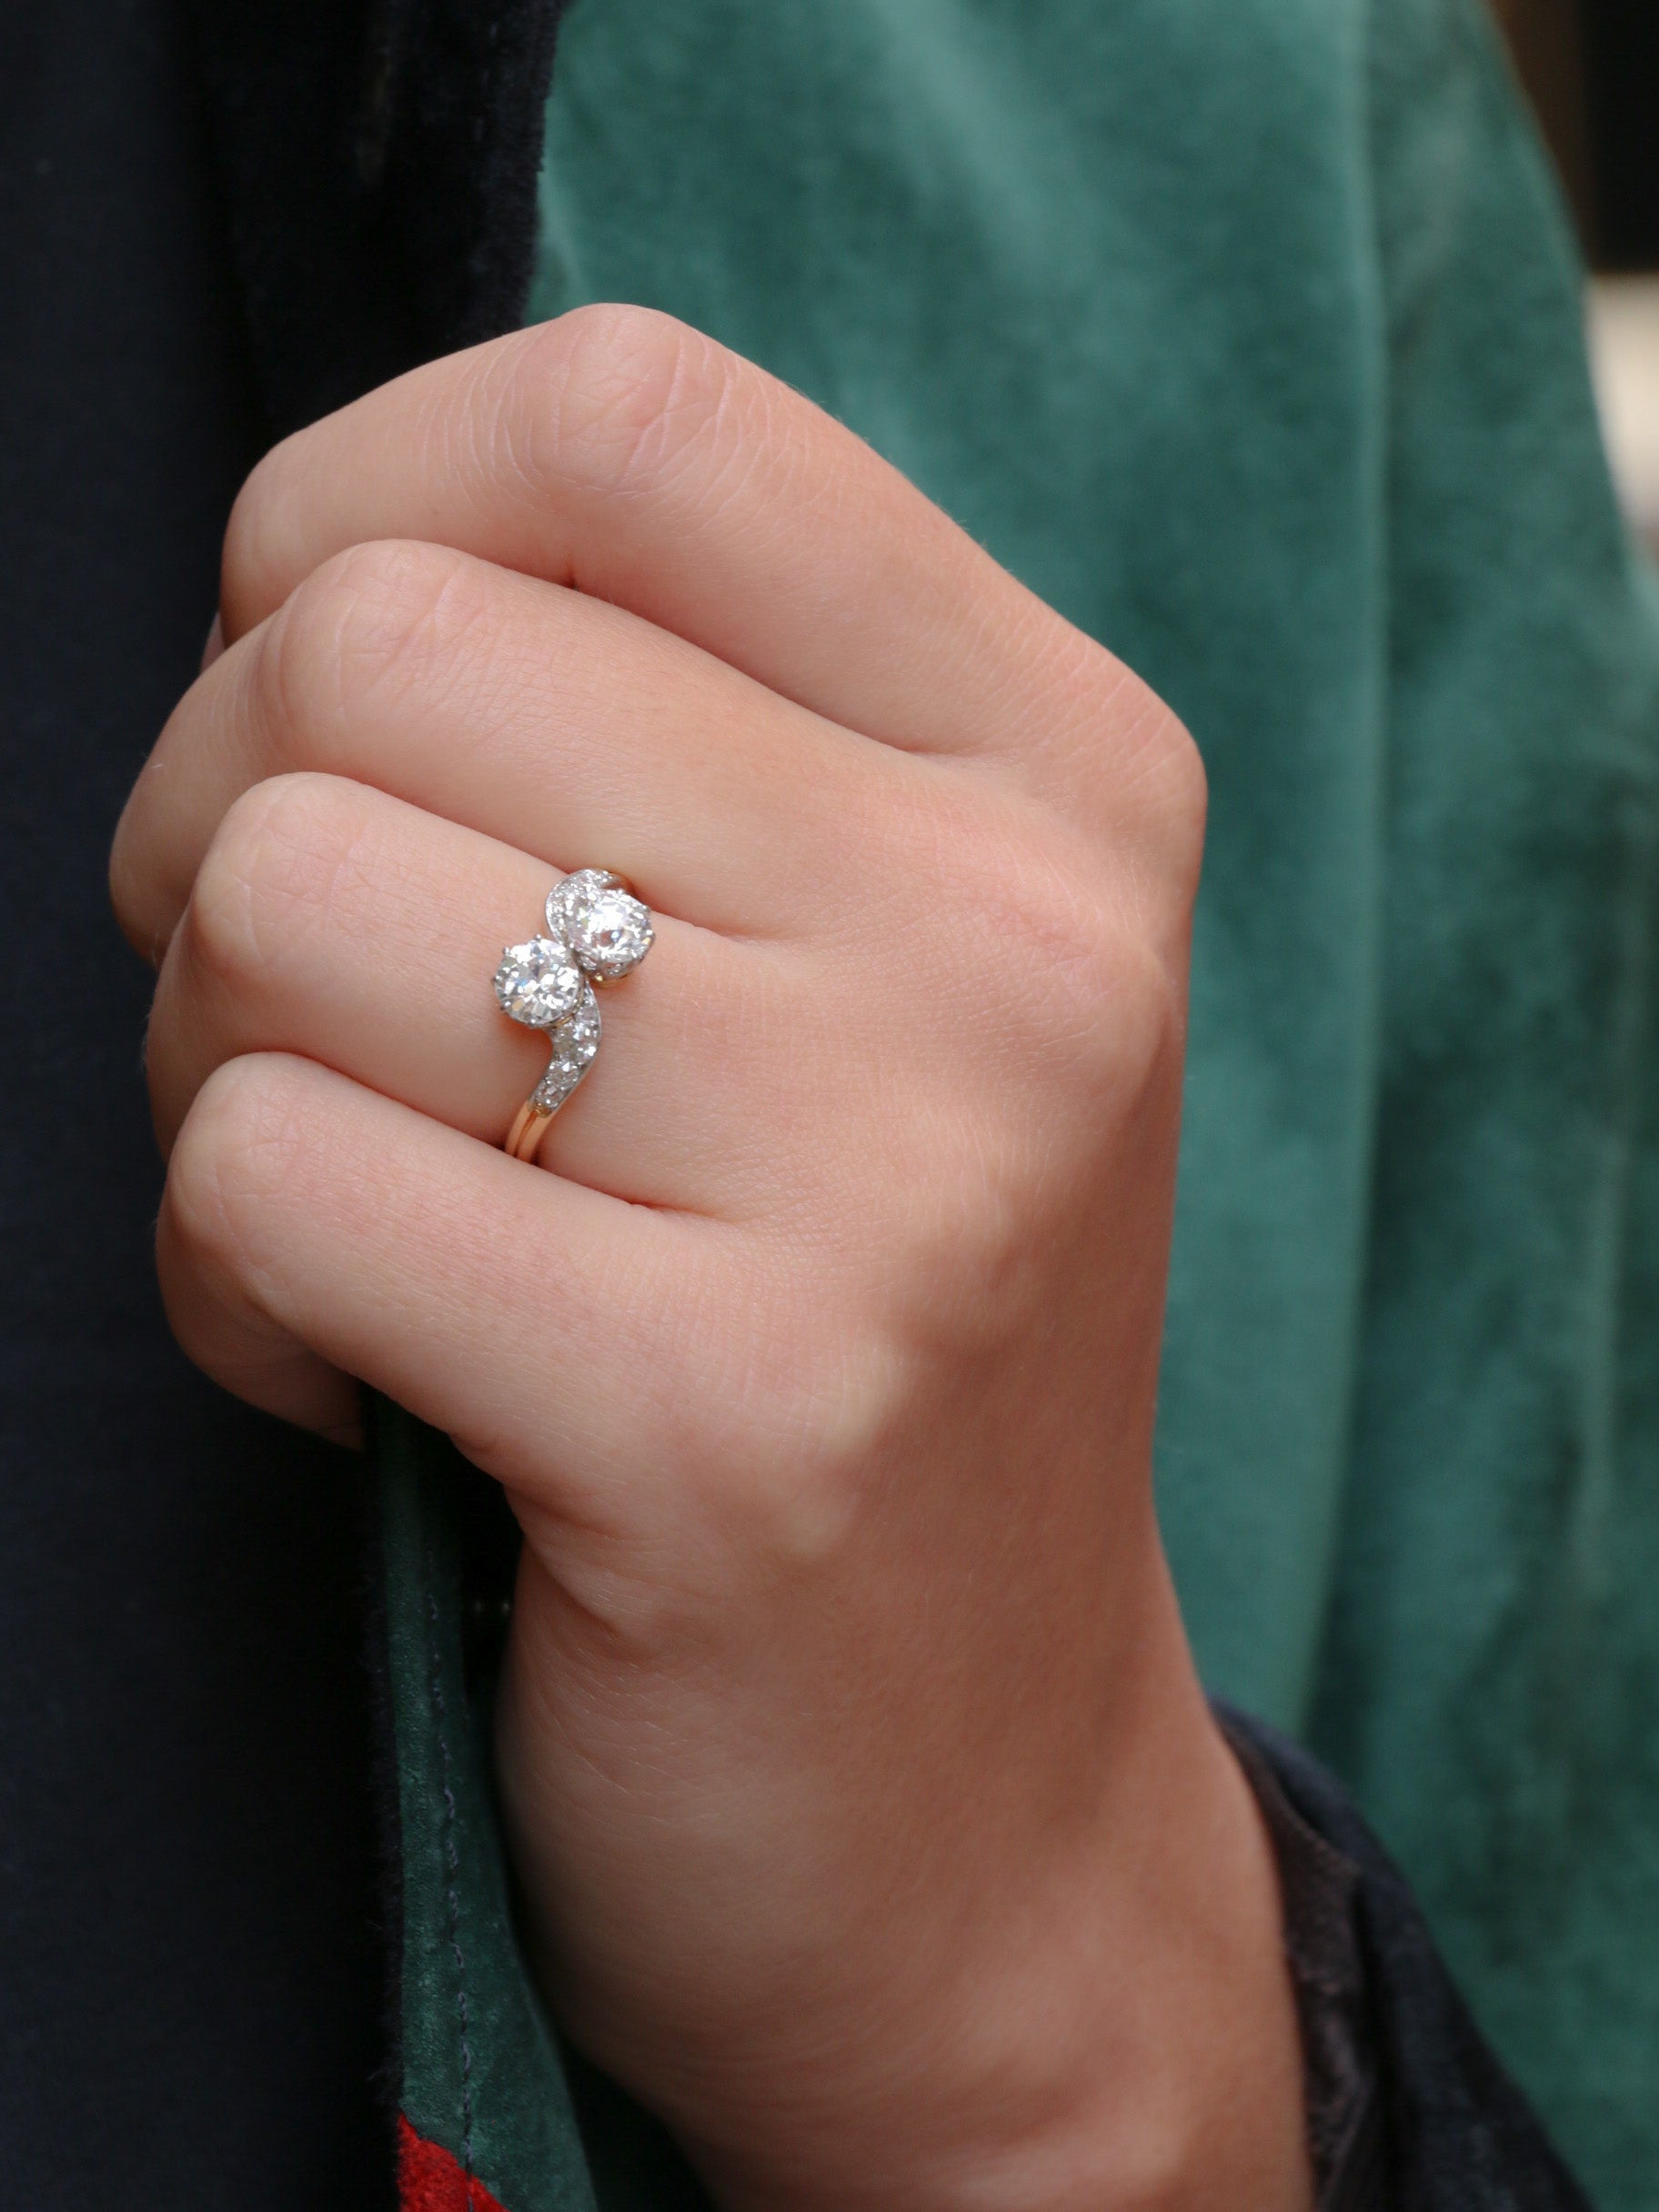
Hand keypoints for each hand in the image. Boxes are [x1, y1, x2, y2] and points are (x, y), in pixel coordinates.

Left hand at [112, 307, 1308, 2211]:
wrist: (984, 1808)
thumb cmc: (863, 1334)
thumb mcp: (872, 969)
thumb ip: (662, 719)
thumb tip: (319, 576)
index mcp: (1060, 772)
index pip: (632, 414)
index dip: (361, 500)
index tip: (319, 684)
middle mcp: (1020, 940)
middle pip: (382, 652)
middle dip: (220, 818)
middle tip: (314, 1010)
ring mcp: (902, 1180)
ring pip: (278, 902)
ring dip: (212, 1065)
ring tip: (367, 1204)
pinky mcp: (737, 1421)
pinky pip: (262, 1183)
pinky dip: (222, 1284)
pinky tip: (367, 1376)